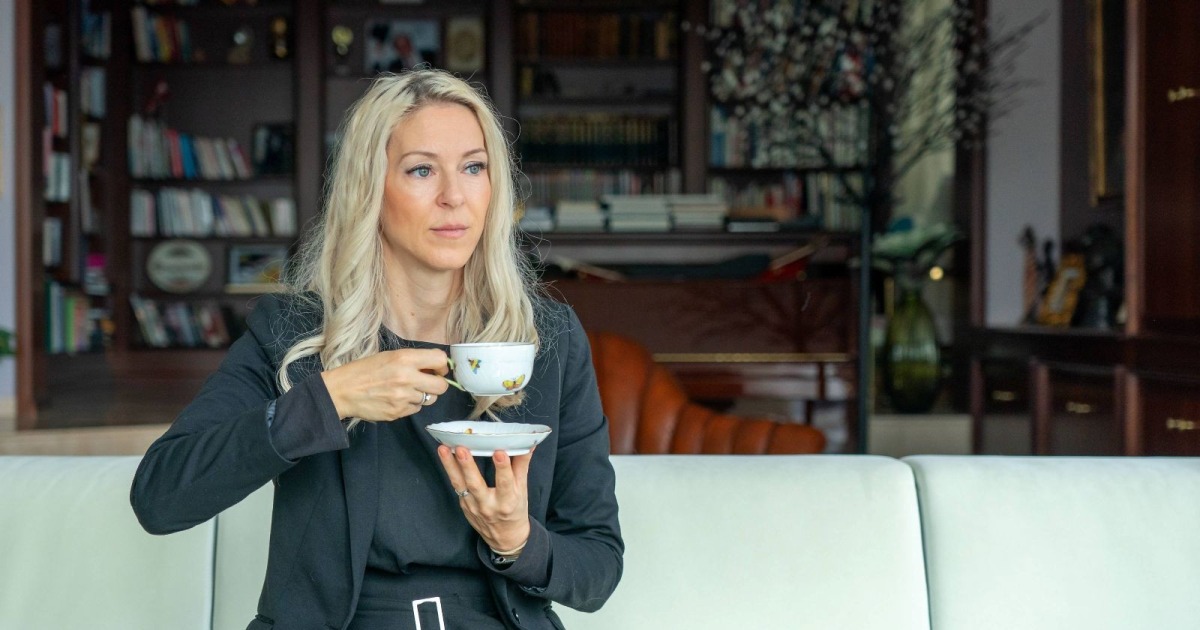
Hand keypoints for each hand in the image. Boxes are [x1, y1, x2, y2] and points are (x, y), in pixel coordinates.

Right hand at [320, 348, 448, 420]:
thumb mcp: (389, 356)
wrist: (342, 391)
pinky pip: (415, 409)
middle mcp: (407, 377)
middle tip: (427, 382)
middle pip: (442, 386)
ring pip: (430, 399)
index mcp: (405, 358)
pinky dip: (410, 405)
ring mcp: (403, 397)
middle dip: (437, 384)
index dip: (442, 366)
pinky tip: (396, 399)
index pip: (440, 360)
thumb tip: (434, 368)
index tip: (437, 369)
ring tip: (407, 390)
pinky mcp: (398, 412)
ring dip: (423, 395)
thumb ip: (412, 360)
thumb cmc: (364, 370)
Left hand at [437, 445, 532, 553]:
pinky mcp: (463, 505)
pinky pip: (456, 486)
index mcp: (507, 502)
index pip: (505, 483)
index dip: (503, 468)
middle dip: (468, 465)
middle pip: (476, 484)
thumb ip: (522, 466)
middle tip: (462, 448)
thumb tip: (528, 444)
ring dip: (450, 465)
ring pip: (460, 484)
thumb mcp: (522, 490)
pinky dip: (451, 471)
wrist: (505, 538)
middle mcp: (488, 505)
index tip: (499, 452)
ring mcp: (473, 506)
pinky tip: (446, 456)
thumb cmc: (515, 510)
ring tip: (444, 449)